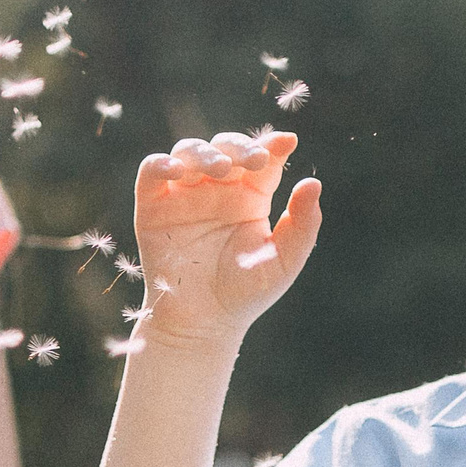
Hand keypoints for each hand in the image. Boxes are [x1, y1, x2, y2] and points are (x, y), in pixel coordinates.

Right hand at [132, 131, 322, 352]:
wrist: (202, 324)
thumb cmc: (246, 295)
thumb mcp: (284, 261)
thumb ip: (302, 224)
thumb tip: (313, 183)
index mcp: (251, 196)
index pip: (262, 159)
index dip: (272, 145)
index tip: (286, 142)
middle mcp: (218, 189)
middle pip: (225, 147)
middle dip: (238, 146)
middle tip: (253, 161)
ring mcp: (184, 194)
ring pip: (189, 151)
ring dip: (204, 152)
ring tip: (219, 168)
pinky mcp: (153, 206)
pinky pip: (152, 172)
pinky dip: (160, 163)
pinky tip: (176, 170)